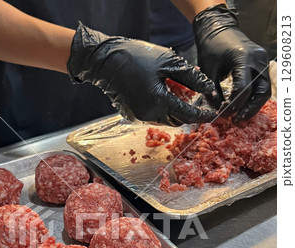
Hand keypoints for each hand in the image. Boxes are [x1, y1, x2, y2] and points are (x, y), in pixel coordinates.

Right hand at [67, 22, 215, 125]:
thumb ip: (191, 78)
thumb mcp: (169, 63)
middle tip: (199, 105)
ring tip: (183, 98)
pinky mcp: (132, 115)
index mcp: (159, 102)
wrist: (105, 61)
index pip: (187, 114)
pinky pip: (153, 117)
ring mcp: (139, 117)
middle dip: (189, 114)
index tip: (212, 113)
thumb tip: (208, 89)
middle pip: (177, 120)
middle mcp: (149, 115)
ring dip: (176, 112)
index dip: (201, 115)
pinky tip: (165, 97)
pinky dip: (163, 110)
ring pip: (165, 120)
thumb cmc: (136, 57)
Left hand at [192, 4, 270, 120]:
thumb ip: (212, 92)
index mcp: (244, 58)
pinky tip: (242, 107)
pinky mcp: (262, 65)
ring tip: (239, 117)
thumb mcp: (208, 71)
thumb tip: (216, 112)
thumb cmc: (211, 48)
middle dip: (248, 109)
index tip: (223, 114)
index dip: (233, 105)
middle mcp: (258, 60)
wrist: (218, 29)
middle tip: (235, 120)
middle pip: (260, 92)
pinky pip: (262, 86)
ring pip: (264, 91)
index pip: (243, 88)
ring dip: (252, 106)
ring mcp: (263, 62)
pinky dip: (253, 98)